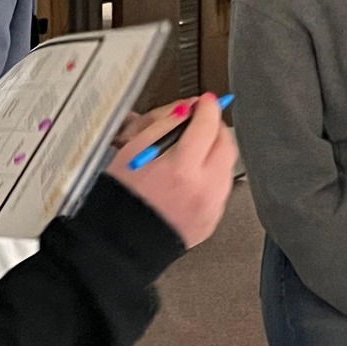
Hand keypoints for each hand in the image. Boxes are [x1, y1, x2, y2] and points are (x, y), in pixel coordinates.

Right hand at [113, 92, 236, 247]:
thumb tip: (184, 111)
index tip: (205, 101)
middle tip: (204, 122)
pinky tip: (191, 178)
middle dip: (217, 127)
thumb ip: (163, 127)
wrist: (119, 244)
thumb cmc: (119, 201)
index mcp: (181, 169)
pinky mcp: (211, 221)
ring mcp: (210, 208)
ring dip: (215, 152)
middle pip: (226, 144)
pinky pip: (220, 190)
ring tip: (193, 152)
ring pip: (227, 167)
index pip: (207, 125)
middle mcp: (202, 190)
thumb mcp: (132, 152)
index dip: (207, 107)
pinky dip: (211, 177)